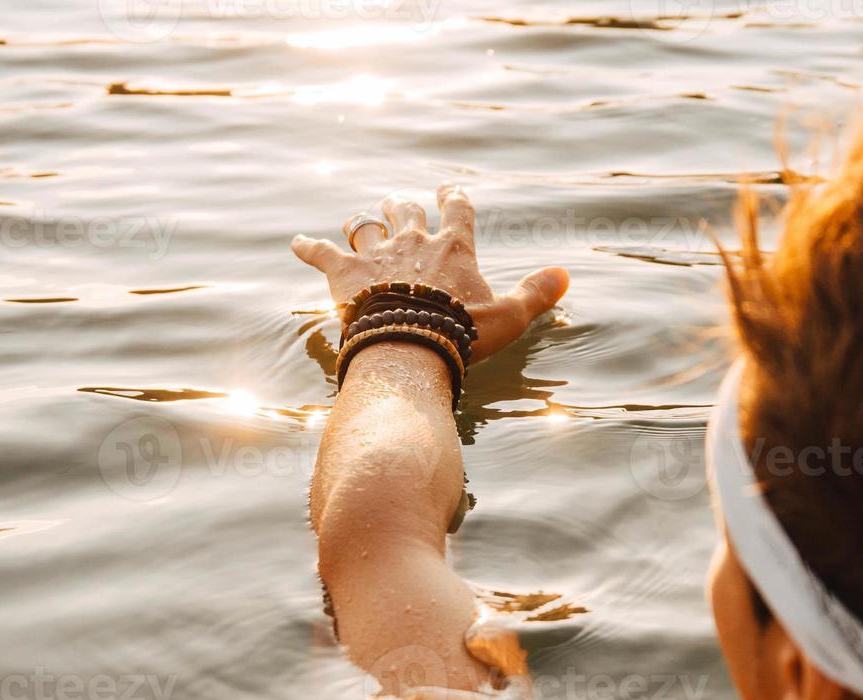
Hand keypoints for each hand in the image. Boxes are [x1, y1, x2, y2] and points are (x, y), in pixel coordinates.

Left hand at [292, 182, 568, 361]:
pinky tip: (296, 242)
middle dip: (405, 206)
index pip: (457, 209)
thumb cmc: (462, 333)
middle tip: (403, 204)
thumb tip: (566, 275)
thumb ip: (536, 293)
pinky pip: (319, 252)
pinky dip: (307, 246)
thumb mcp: (509, 316)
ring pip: (366, 224)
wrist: (409, 345)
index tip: (451, 190)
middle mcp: (412, 240)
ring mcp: (374, 254)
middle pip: (407, 209)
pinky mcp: (341, 273)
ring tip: (361, 222)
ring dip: (364, 222)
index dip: (454, 198)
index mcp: (452, 247)